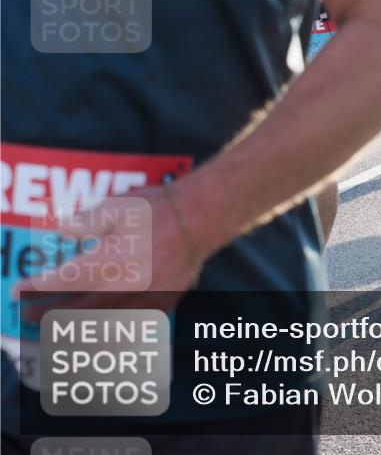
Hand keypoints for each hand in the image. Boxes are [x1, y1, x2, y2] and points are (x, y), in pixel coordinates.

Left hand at [14, 184, 205, 319]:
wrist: (202, 218)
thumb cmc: (160, 209)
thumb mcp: (118, 206)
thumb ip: (86, 223)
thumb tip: (60, 232)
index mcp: (111, 261)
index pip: (63, 280)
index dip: (36, 288)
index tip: (17, 290)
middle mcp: (125, 285)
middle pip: (77, 309)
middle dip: (48, 314)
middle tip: (28, 316)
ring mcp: (146, 298)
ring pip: (102, 323)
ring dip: (74, 329)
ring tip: (56, 331)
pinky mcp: (163, 302)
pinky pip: (130, 326)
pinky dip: (110, 333)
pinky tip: (99, 334)